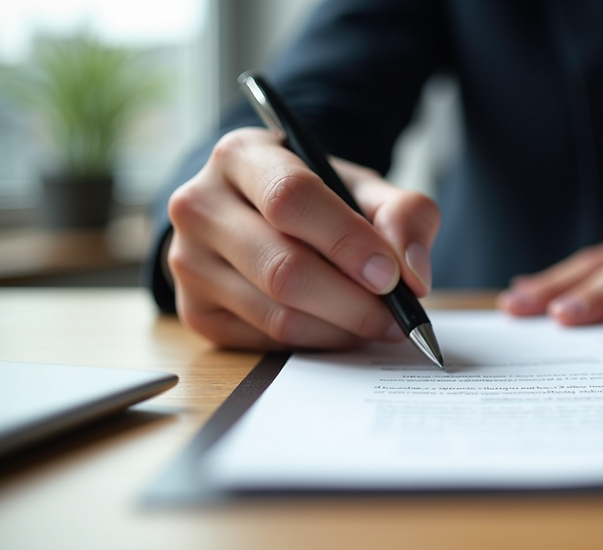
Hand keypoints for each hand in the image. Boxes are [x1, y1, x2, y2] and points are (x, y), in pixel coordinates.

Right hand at [166, 127, 439, 349]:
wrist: (261, 214)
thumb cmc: (318, 199)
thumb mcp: (364, 188)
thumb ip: (403, 215)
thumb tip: (413, 275)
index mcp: (241, 156)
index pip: (291, 198)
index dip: (346, 241)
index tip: (391, 276)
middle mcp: (199, 205)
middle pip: (283, 268)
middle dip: (354, 301)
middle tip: (399, 316)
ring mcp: (189, 262)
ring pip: (276, 313)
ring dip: (341, 328)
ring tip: (379, 323)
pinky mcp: (195, 311)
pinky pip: (266, 341)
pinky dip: (317, 342)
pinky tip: (341, 328)